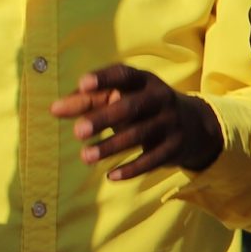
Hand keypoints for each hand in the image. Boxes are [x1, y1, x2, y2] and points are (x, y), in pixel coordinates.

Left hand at [51, 65, 220, 180]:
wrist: (195, 125)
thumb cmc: (144, 107)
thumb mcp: (122, 97)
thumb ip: (88, 101)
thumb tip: (54, 109)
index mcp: (144, 81)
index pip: (124, 75)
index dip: (104, 78)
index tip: (83, 84)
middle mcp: (160, 98)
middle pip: (131, 107)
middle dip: (104, 118)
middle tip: (77, 132)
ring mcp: (170, 122)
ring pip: (139, 135)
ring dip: (111, 147)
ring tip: (85, 157)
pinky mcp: (175, 147)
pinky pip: (153, 159)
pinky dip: (132, 169)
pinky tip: (111, 176)